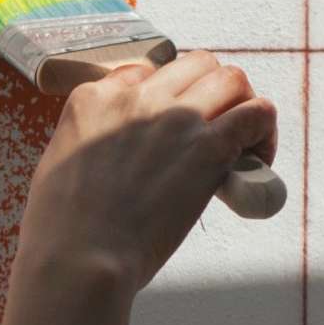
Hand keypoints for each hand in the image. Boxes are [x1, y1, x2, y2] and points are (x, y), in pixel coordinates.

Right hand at [15, 51, 277, 299]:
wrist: (79, 259)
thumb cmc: (62, 230)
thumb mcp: (59, 162)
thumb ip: (90, 142)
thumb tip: (117, 154)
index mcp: (94, 98)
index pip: (145, 74)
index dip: (165, 99)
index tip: (171, 127)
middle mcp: (136, 97)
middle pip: (194, 65)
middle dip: (210, 91)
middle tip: (213, 128)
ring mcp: (175, 118)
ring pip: (231, 79)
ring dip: (241, 104)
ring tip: (241, 142)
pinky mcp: (208, 148)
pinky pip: (256, 113)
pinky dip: (263, 131)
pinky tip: (255, 159)